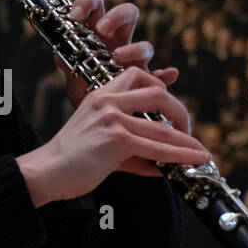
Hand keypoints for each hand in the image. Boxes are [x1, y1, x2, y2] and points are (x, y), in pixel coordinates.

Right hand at [17, 66, 208, 205]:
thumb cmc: (70, 162)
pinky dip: (179, 155)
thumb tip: (162, 165)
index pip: (138, 76)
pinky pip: (156, 147)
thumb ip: (133, 151)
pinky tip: (193, 160)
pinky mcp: (115, 138)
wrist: (45, 172)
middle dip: (180, 113)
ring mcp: (112, 117)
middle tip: (188, 131)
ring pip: (161, 127)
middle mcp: (107, 100)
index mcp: (101, 95)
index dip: (161, 89)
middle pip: (158, 94)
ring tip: (202, 153)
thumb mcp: (103, 147)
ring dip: (187, 142)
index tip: (169, 112)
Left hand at [54, 0, 179, 109]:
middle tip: (102, 30)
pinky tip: (169, 74)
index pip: (97, 5)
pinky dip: (165, 75)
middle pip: (128, 13)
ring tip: (119, 58)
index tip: (75, 16)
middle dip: (116, 16)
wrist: (96, 118)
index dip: (87, 3)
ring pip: (145, 44)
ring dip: (135, 49)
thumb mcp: (73, 77)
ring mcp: (135, 59)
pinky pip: (160, 76)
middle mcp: (120, 41)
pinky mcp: (147, 79)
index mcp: (99, 33)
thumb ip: (68, 65)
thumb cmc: (85, 89)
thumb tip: (59, 56)